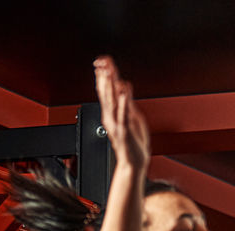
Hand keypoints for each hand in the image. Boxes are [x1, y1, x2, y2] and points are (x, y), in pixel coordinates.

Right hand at [94, 56, 149, 171]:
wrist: (133, 163)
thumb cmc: (134, 143)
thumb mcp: (131, 118)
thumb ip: (127, 102)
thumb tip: (124, 86)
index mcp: (113, 113)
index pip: (107, 90)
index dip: (104, 75)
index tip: (102, 61)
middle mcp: (112, 117)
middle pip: (107, 93)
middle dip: (104, 77)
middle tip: (100, 62)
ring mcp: (117, 124)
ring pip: (112, 102)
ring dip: (110, 87)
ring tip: (109, 73)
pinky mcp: (125, 131)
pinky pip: (123, 116)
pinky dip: (123, 104)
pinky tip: (123, 94)